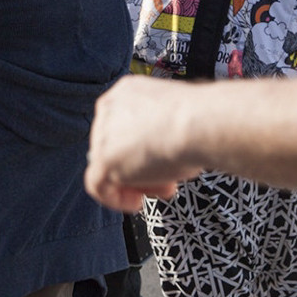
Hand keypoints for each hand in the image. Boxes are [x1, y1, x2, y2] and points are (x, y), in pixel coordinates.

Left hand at [85, 76, 207, 211]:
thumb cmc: (199, 119)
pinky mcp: (103, 159)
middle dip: (144, 167)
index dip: (146, 148)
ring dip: (135, 183)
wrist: (198, 123)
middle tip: (166, 180)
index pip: (125, 126)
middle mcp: (110, 110)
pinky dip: (116, 198)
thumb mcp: (177, 119)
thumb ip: (160, 132)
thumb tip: (163, 150)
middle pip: (117, 147)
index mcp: (126, 93)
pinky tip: (136, 202)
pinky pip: (98, 185)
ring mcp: (103, 134)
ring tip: (161, 189)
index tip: (165, 161)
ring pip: (109, 166)